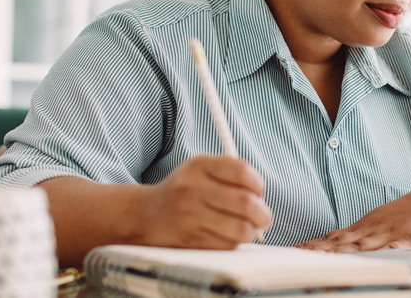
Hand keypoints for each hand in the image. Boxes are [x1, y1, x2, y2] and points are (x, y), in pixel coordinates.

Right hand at [137, 155, 271, 248]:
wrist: (146, 214)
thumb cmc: (184, 191)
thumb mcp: (201, 170)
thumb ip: (231, 174)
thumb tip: (262, 198)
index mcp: (199, 165)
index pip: (242, 172)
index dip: (258, 184)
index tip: (259, 193)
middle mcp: (192, 189)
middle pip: (245, 203)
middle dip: (263, 214)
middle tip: (265, 218)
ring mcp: (189, 215)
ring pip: (240, 228)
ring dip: (251, 231)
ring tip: (249, 229)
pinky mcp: (189, 239)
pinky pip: (226, 244)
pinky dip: (234, 242)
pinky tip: (229, 237)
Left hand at [296, 180, 410, 252]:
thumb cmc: (406, 216)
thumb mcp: (376, 225)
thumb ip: (355, 237)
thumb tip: (329, 244)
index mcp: (363, 229)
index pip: (332, 239)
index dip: (313, 246)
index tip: (294, 252)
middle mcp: (371, 231)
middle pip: (341, 243)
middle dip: (319, 251)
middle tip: (299, 256)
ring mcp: (388, 235)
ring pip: (361, 247)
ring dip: (340, 253)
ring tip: (322, 259)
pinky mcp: (408, 240)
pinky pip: (393, 249)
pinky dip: (380, 254)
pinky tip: (371, 259)